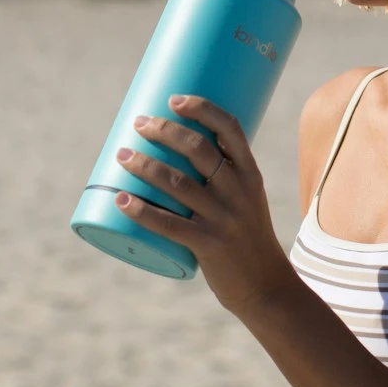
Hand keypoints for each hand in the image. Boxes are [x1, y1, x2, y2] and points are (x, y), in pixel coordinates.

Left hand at [114, 94, 298, 316]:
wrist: (267, 287)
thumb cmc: (247, 240)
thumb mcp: (246, 202)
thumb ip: (219, 182)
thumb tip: (173, 159)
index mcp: (250, 175)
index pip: (230, 129)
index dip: (202, 108)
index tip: (174, 99)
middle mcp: (238, 191)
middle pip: (197, 149)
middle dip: (164, 131)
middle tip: (139, 124)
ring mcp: (223, 218)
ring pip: (177, 183)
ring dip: (145, 165)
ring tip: (122, 155)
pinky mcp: (207, 244)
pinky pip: (168, 223)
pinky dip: (140, 210)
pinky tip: (120, 199)